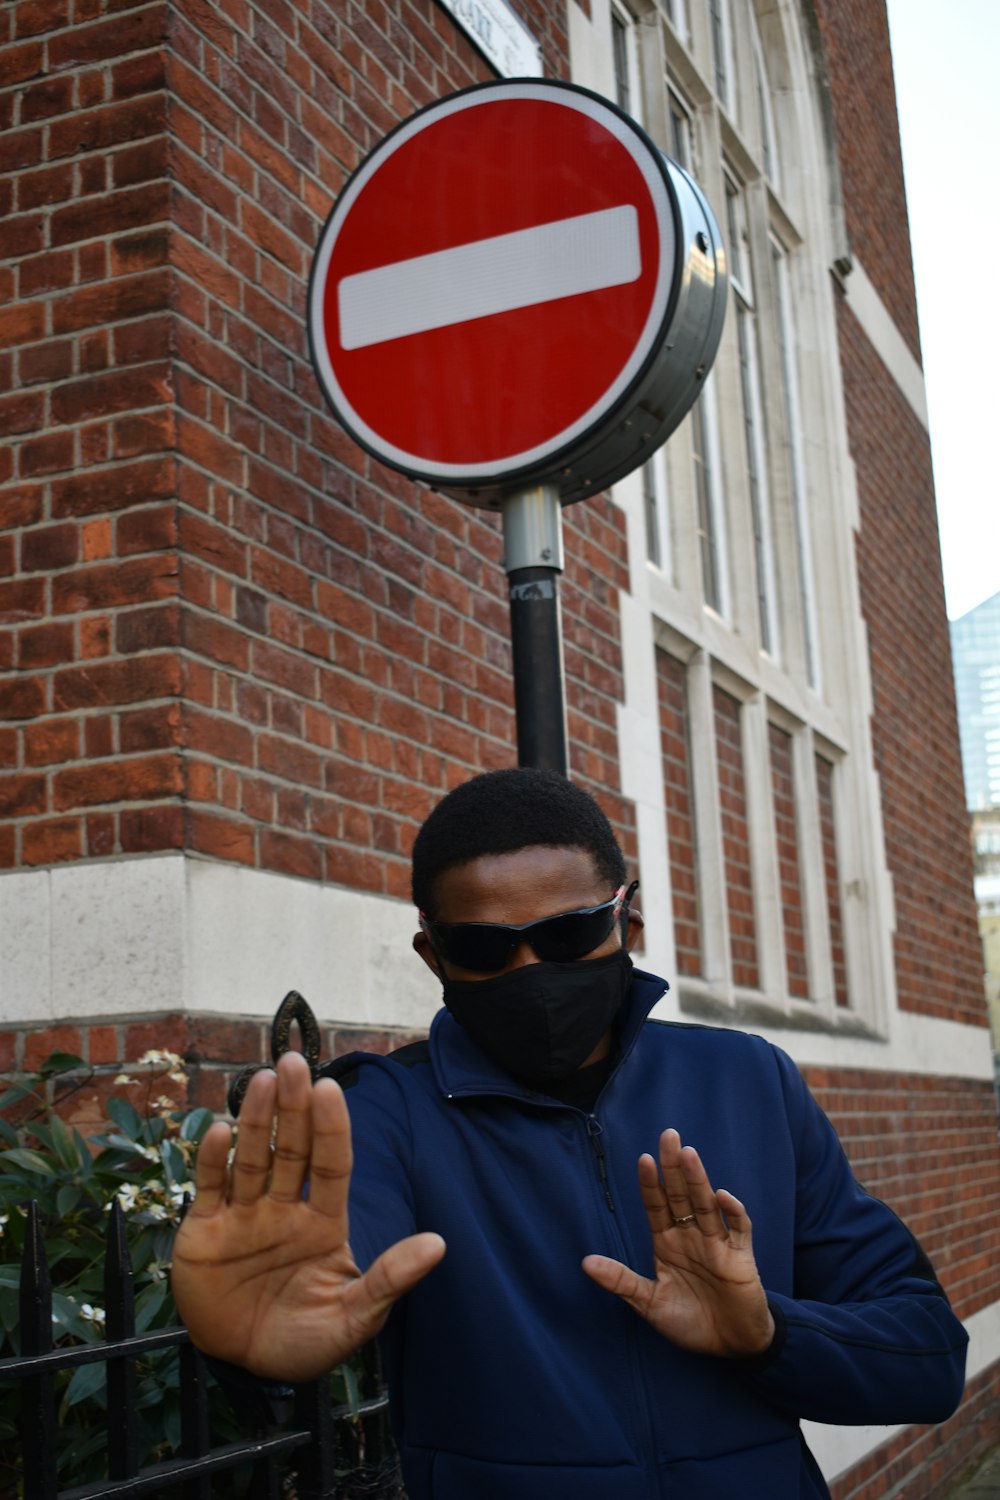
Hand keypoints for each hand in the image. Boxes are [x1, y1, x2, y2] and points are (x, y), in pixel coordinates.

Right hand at [171, 1051, 444, 1380]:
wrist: (246, 1371)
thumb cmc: (305, 1340)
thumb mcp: (353, 1318)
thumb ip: (390, 1280)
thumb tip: (439, 1244)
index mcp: (323, 1220)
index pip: (331, 1164)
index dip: (331, 1127)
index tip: (330, 1088)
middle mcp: (283, 1208)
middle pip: (291, 1148)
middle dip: (293, 1106)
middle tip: (293, 1063)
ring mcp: (243, 1216)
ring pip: (251, 1158)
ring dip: (255, 1120)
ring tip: (262, 1080)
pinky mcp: (204, 1232)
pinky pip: (209, 1189)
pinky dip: (212, 1161)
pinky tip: (219, 1131)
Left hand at [582, 1128, 773, 1357]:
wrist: (731, 1347)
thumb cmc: (691, 1322)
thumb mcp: (650, 1304)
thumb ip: (621, 1281)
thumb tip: (585, 1262)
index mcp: (668, 1243)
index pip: (656, 1206)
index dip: (650, 1183)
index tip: (643, 1159)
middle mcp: (691, 1236)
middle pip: (681, 1194)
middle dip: (674, 1166)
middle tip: (669, 1134)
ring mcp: (717, 1243)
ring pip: (707, 1204)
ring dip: (698, 1180)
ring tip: (689, 1155)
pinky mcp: (741, 1257)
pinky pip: (739, 1228)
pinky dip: (733, 1213)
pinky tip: (722, 1197)